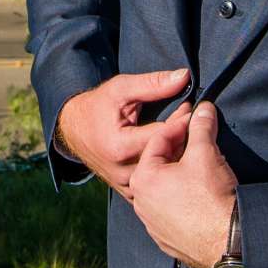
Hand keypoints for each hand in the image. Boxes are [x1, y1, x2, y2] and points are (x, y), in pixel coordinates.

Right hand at [55, 67, 191, 193]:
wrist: (74, 129)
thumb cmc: (98, 106)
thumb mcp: (122, 88)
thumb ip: (153, 83)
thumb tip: (184, 76)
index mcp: (120, 147)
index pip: (163, 137)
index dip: (180, 121)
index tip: (191, 108)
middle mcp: (123, 171)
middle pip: (166, 158)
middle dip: (183, 138)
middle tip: (192, 121)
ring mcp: (126, 184)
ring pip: (164, 174)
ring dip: (177, 155)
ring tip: (184, 136)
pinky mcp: (128, 191)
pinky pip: (156, 183)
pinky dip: (166, 168)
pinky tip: (170, 152)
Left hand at [126, 100, 238, 267]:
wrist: (227, 242)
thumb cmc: (210, 198)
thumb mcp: (205, 153)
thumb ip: (201, 126)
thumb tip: (204, 109)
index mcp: (143, 178)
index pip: (159, 140)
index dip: (180, 123)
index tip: (194, 114)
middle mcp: (141, 202)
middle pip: (161, 163)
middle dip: (180, 147)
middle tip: (199, 135)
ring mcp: (153, 223)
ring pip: (166, 188)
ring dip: (182, 172)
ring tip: (203, 162)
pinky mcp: (167, 238)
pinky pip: (172, 209)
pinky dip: (184, 197)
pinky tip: (201, 192)